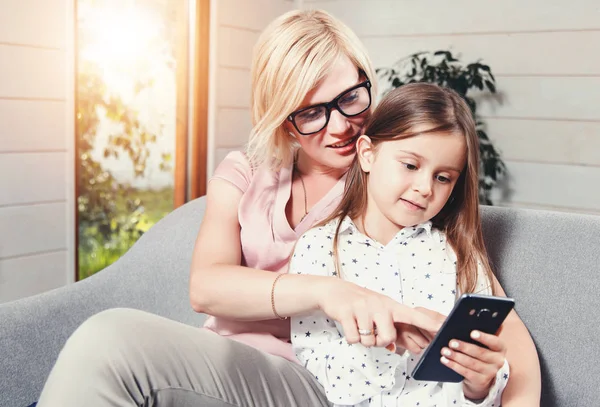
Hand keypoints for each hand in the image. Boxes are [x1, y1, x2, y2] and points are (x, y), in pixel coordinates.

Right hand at [317, 279, 441, 348]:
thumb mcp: (378, 311)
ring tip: (358, 325)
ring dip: (363, 339)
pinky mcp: (347, 312)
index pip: (414, 315)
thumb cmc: (361, 304)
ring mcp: (363, 308)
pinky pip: (354, 338)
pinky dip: (351, 337)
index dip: (430, 322)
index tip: (445, 327)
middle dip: (378, 342)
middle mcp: (380, 305)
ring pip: (369, 341)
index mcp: (391, 306)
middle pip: (387, 337)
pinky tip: (349, 324)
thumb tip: (393, 349)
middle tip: (371, 332)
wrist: (334, 290)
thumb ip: (389, 329)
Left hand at [440, 329, 506, 399]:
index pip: (495, 342)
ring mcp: (490, 372)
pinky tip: (445, 360)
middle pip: (480, 353)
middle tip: (451, 342)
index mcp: (500, 348)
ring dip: (456, 356)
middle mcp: (498, 361)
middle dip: (464, 347)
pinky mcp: (481, 381)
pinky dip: (453, 365)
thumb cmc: (480, 353)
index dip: (484, 337)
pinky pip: (465, 372)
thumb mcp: (484, 343)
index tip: (471, 332)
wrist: (481, 377)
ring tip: (444, 350)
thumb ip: (485, 331)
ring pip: (471, 363)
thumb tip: (486, 316)